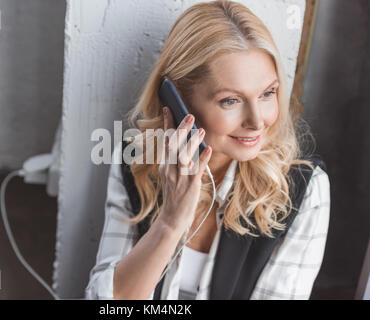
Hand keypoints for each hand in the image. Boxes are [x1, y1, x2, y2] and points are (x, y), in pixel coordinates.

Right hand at [156, 107, 211, 231]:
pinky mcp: (190, 185)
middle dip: (181, 129)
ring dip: (193, 141)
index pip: (165, 141)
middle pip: (173, 145)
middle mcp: (170, 169)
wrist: (172, 217)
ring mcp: (179, 177)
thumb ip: (174, 160)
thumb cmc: (174, 196)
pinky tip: (208, 149)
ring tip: (201, 129)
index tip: (168, 109)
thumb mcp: (169, 176)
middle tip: (189, 115)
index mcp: (164, 165)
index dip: (166, 124)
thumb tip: (183, 142)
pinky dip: (202, 159)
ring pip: (184, 156)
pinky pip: (196, 169)